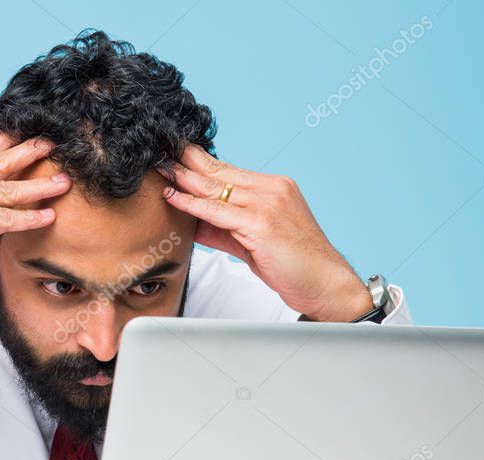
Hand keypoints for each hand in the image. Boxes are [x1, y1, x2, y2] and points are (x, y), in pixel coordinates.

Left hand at [161, 145, 371, 321]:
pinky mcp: (260, 223)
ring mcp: (267, 204)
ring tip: (159, 169)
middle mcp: (271, 189)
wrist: (325, 284)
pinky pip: (217, 211)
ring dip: (183, 178)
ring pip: (215, 188)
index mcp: (274, 187)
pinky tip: (174, 197)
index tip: (174, 156)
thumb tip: (194, 221)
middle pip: (219, 171)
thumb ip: (224, 228)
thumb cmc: (293, 265)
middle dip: (186, 161)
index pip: (228, 170)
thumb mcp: (252, 241)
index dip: (198, 163)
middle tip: (158, 151)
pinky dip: (192, 204)